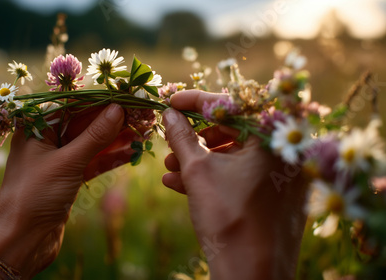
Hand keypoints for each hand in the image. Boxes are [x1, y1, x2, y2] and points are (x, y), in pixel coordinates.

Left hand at [0, 104, 124, 278]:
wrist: (21, 241)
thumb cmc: (35, 195)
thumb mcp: (68, 162)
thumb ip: (94, 136)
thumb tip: (117, 109)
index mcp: (38, 128)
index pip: (74, 106)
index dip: (102, 102)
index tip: (128, 98)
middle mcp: (47, 140)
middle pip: (85, 124)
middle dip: (113, 121)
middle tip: (141, 116)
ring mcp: (58, 161)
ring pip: (91, 144)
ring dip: (116, 139)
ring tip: (142, 133)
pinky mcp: (68, 179)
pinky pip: (92, 162)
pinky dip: (110, 158)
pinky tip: (131, 153)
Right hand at [162, 90, 307, 279]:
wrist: (252, 275)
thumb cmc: (228, 218)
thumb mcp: (198, 171)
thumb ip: (181, 136)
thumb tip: (168, 114)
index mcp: (274, 136)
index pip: (231, 105)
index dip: (195, 102)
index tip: (171, 101)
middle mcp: (286, 151)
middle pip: (233, 130)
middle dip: (195, 138)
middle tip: (170, 140)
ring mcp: (284, 175)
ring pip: (236, 155)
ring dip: (200, 159)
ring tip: (170, 166)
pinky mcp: (277, 194)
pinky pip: (243, 175)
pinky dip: (214, 176)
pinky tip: (180, 183)